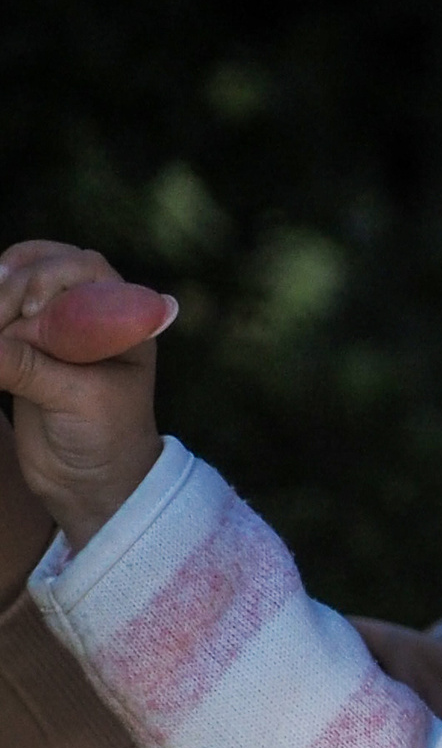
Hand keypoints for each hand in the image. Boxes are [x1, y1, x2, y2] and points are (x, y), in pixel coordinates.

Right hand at [0, 241, 175, 550]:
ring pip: (13, 284)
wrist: (92, 481)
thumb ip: (29, 368)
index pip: (83, 266)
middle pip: (40, 268)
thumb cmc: (105, 438)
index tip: (27, 313)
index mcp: (123, 316)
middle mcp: (91, 311)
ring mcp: (55, 325)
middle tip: (0, 330)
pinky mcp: (23, 344)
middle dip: (11, 291)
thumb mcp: (75, 401)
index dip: (49, 278)